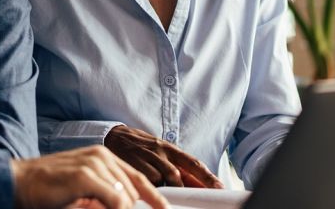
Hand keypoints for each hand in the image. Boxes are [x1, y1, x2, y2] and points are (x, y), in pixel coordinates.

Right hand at [11, 145, 166, 208]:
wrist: (18, 182)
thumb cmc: (48, 189)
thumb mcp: (83, 189)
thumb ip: (105, 194)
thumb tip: (125, 204)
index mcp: (102, 157)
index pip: (138, 178)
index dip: (155, 197)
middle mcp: (101, 156)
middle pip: (134, 190)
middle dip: (134, 207)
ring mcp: (93, 164)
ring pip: (125, 197)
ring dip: (116, 208)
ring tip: (84, 203)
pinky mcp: (85, 176)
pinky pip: (115, 200)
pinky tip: (98, 207)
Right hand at [103, 125, 222, 188]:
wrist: (114, 136)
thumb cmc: (141, 147)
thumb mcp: (160, 152)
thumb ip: (176, 166)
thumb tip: (196, 184)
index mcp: (170, 148)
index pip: (193, 163)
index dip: (207, 176)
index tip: (219, 187)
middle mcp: (160, 152)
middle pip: (180, 174)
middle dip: (189, 188)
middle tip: (197, 198)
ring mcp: (147, 159)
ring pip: (165, 179)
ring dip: (170, 189)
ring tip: (171, 196)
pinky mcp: (135, 165)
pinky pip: (149, 181)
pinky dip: (154, 188)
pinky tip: (152, 190)